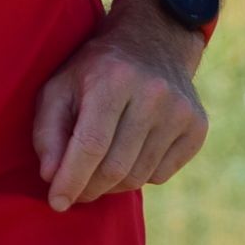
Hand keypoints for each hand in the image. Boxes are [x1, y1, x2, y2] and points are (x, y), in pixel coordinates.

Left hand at [33, 0, 206, 210]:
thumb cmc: (95, 71)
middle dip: (88, 188)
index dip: (71, 180)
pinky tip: (129, 152)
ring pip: (138, 176)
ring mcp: (180, 111)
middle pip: (115, 167)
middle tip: (75, 190)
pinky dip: (139, 175)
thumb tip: (51, 176)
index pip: (91, 145)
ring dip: (112, 184)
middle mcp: (153, 93)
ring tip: (99, 169)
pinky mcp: (197, 126)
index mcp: (113, 79)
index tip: (56, 202)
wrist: (153, 42)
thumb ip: (47, 131)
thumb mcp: (59, 87)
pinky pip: (161, 175)